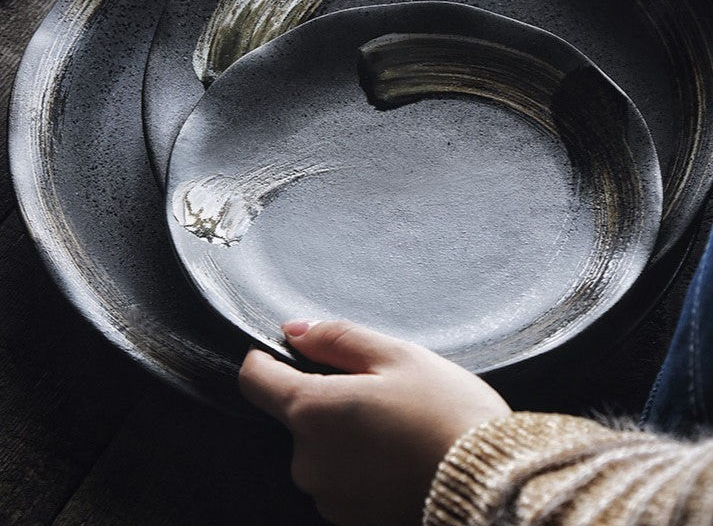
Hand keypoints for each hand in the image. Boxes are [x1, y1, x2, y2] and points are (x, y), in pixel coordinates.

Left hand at [239, 320, 510, 525]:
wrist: (492, 485)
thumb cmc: (447, 413)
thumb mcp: (396, 356)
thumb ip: (336, 338)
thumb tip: (294, 329)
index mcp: (312, 411)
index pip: (254, 378)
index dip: (266, 356)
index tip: (292, 350)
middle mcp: (308, 460)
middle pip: (295, 413)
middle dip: (326, 395)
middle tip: (379, 389)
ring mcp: (327, 496)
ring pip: (320, 446)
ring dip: (345, 431)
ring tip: (397, 424)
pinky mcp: (350, 519)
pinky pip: (340, 477)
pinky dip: (360, 461)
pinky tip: (399, 453)